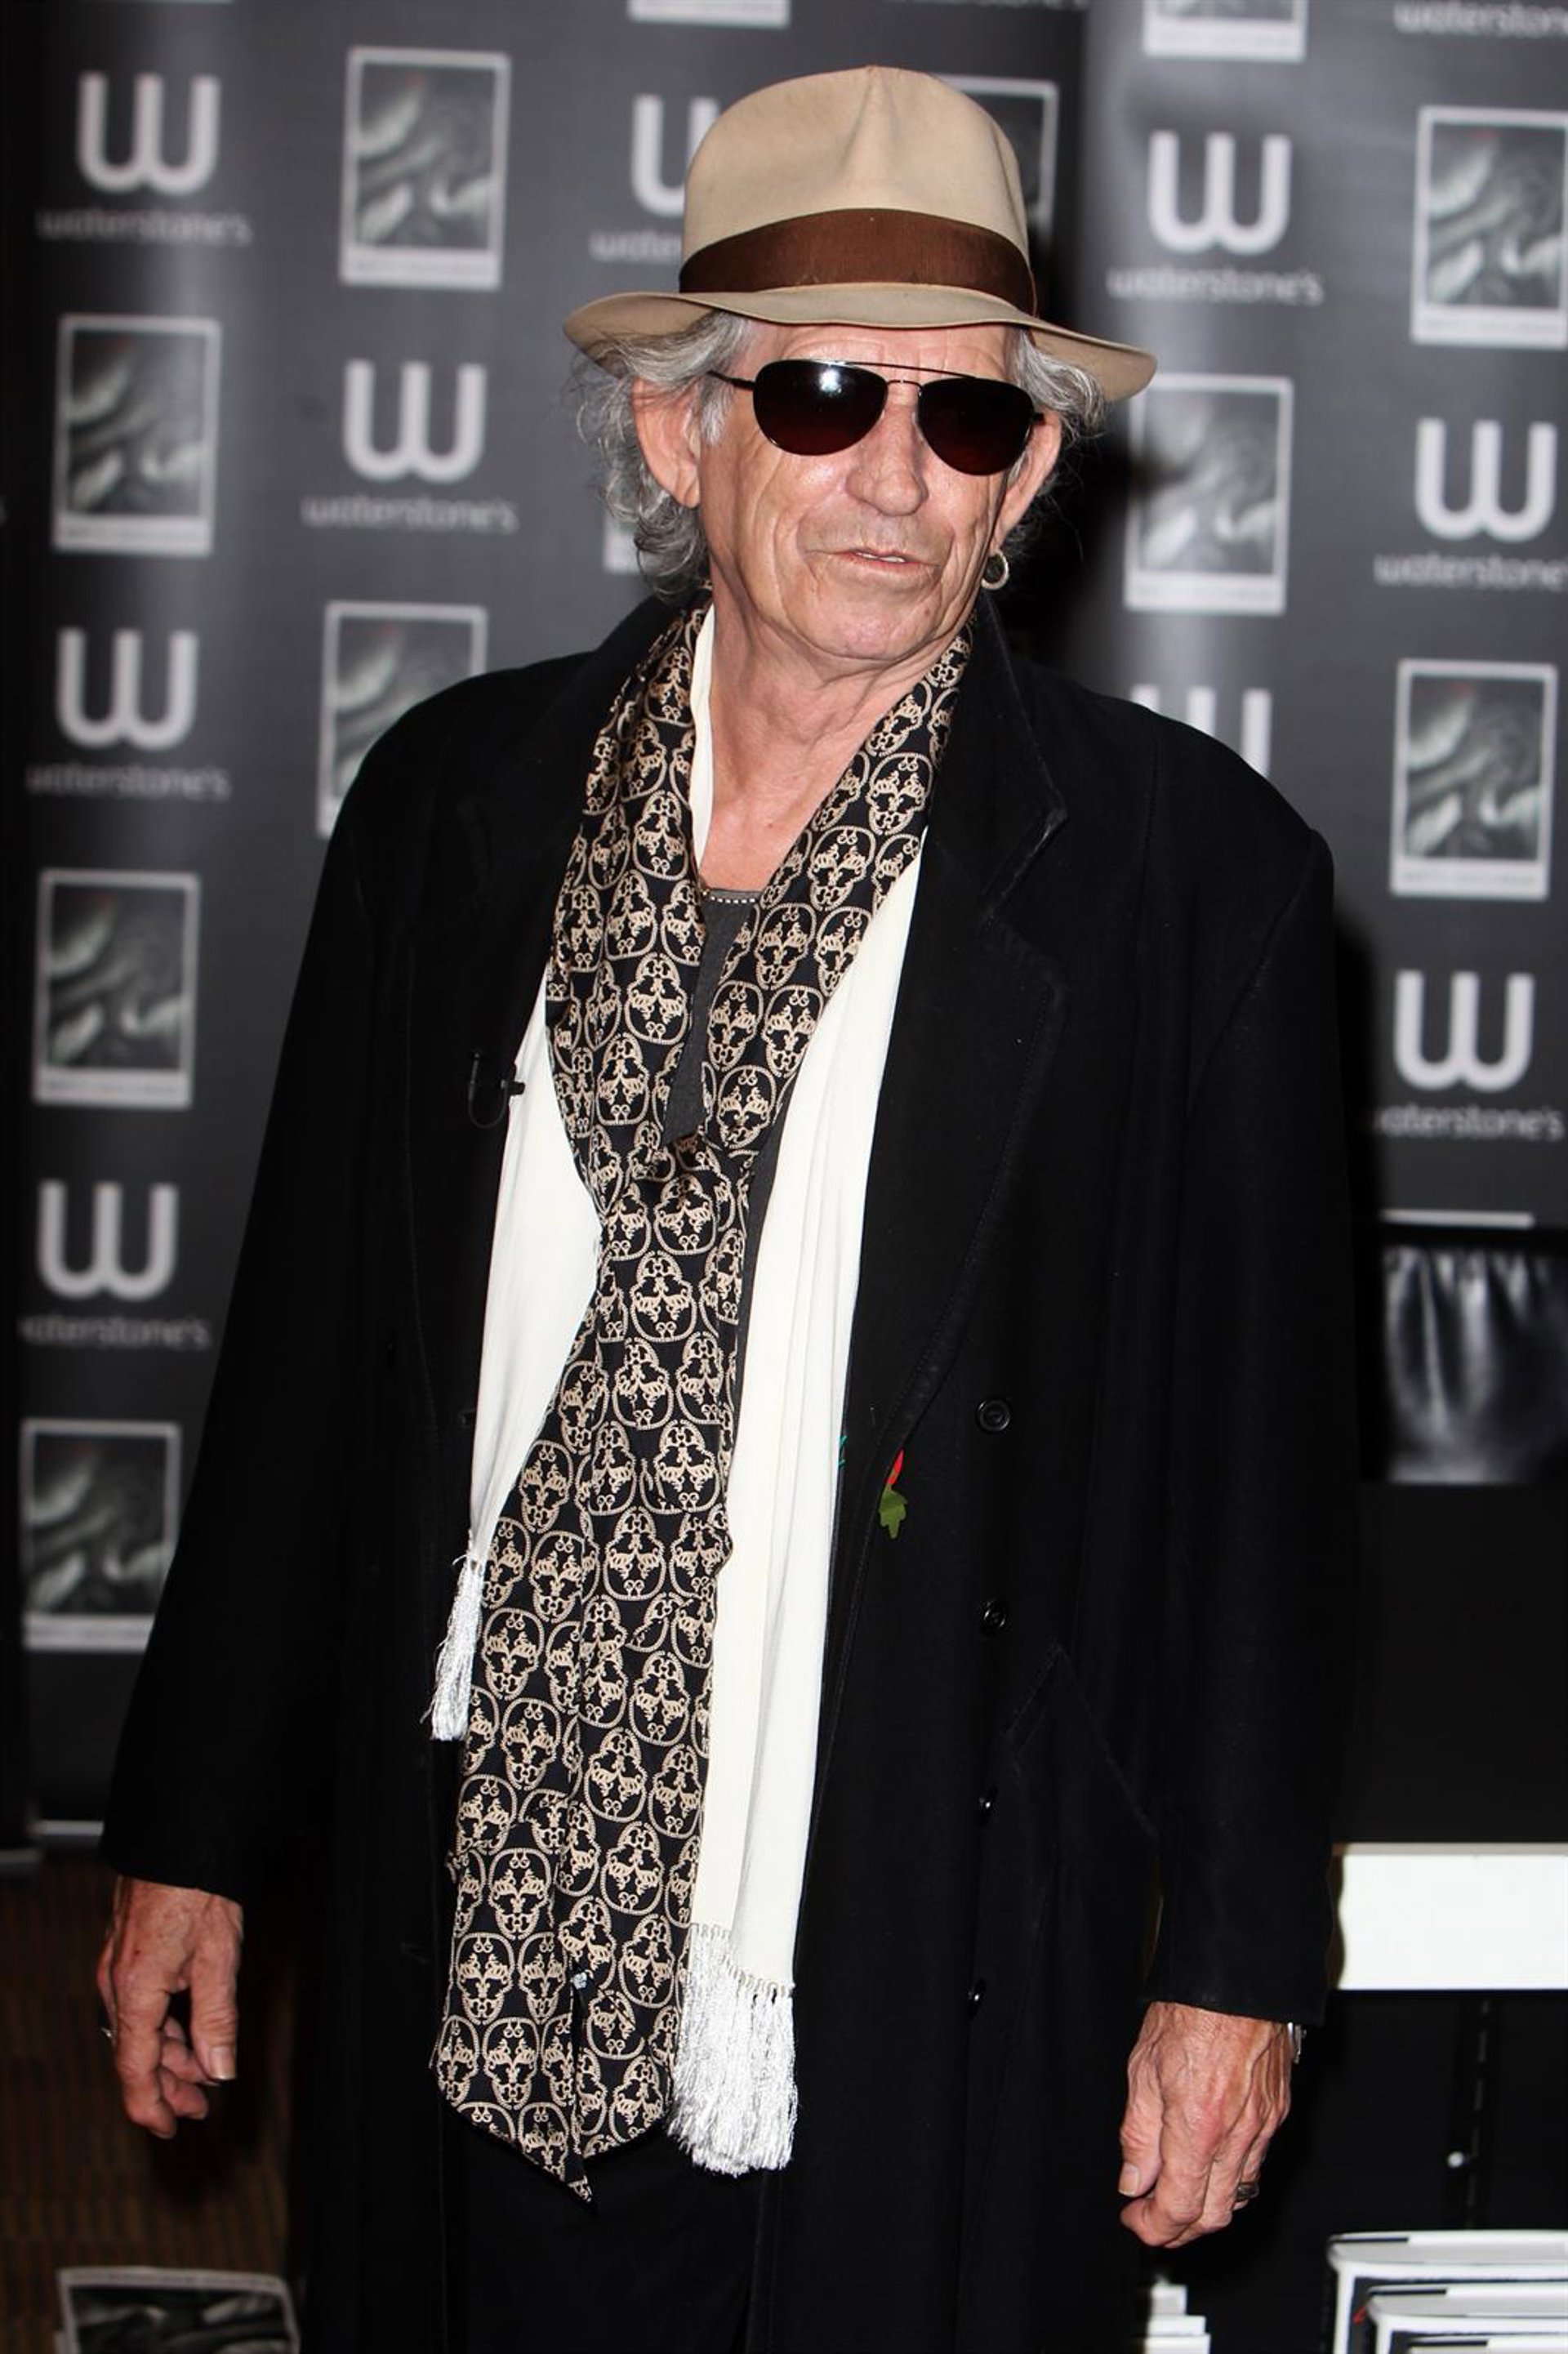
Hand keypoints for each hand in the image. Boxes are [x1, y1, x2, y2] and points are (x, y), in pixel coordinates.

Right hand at [96, 1875, 243, 2137]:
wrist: (180, 1838)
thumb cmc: (199, 1890)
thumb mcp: (219, 1959)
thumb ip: (217, 2020)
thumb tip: (221, 2071)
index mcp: (134, 1992)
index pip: (135, 2069)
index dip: (151, 2106)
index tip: (170, 2131)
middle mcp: (115, 1984)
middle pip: (134, 2053)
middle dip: (168, 2086)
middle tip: (200, 2108)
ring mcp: (116, 1967)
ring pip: (137, 2029)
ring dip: (168, 2057)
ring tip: (201, 2075)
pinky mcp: (126, 1952)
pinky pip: (138, 2005)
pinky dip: (162, 2027)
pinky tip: (188, 2032)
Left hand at [1117, 2000, 1292, 2246]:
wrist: (1238, 1979)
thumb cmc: (1191, 2012)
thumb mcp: (1143, 2070)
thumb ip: (1138, 2134)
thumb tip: (1134, 2179)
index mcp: (1198, 2127)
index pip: (1179, 2208)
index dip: (1153, 2226)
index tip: (1135, 2220)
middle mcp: (1237, 2135)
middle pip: (1214, 2216)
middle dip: (1180, 2230)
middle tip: (1153, 2219)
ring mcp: (1263, 2126)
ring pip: (1239, 2195)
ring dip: (1207, 2209)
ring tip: (1178, 2197)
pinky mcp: (1276, 2113)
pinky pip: (1256, 2165)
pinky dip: (1231, 2180)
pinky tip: (1210, 2167)